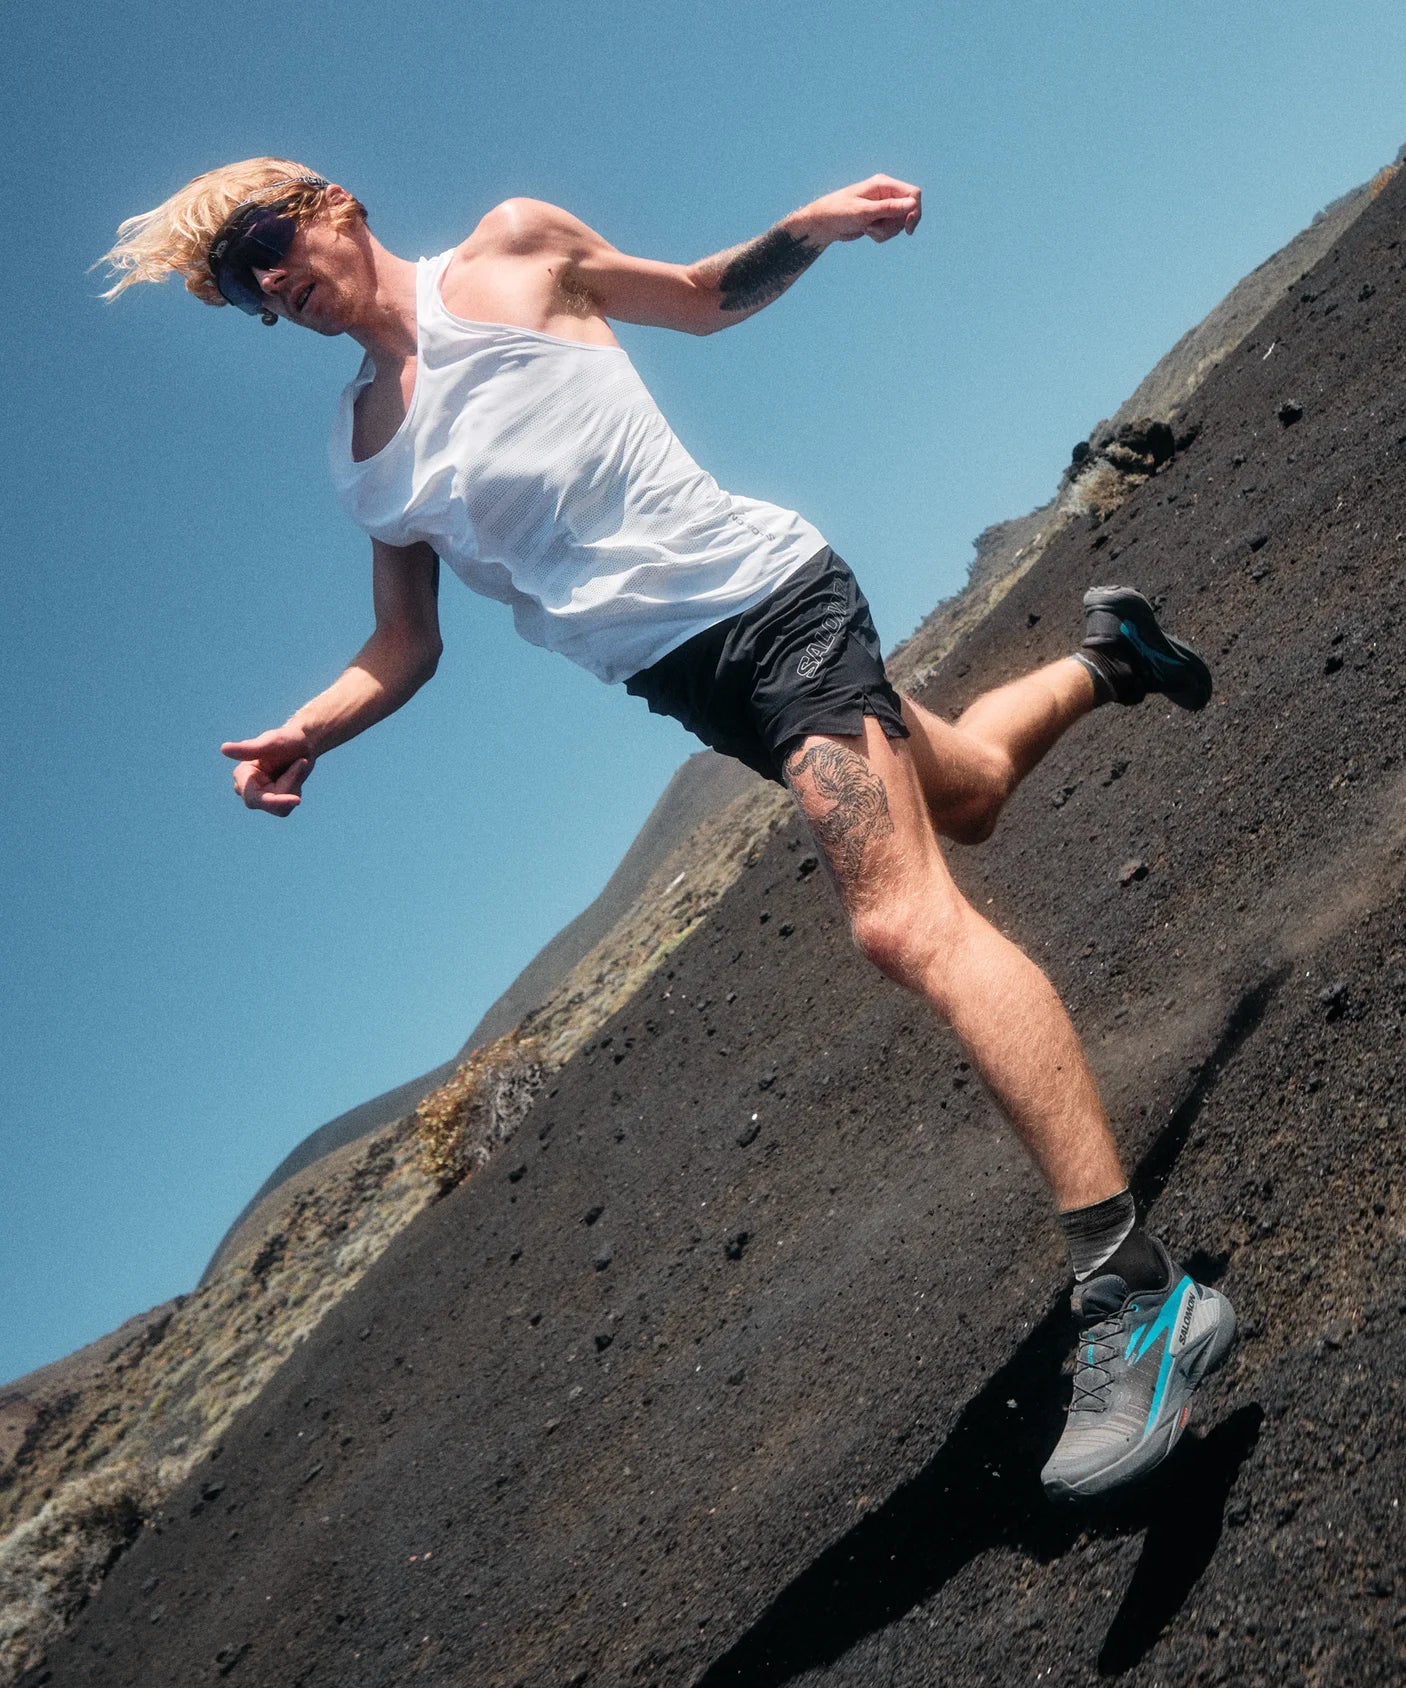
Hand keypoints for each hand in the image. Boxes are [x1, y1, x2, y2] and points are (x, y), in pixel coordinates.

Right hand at [220, 726, 315, 816]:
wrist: (303, 742)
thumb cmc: (287, 739)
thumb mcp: (270, 743)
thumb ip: (248, 749)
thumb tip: (224, 749)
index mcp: (242, 774)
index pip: (254, 798)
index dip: (275, 801)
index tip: (297, 800)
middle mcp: (246, 788)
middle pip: (271, 803)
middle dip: (289, 784)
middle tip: (302, 762)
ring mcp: (259, 796)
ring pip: (280, 807)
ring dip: (294, 786)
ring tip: (298, 765)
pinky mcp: (271, 801)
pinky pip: (286, 806)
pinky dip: (295, 790)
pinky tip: (295, 775)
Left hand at [796, 174, 921, 244]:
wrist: (824, 223)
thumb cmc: (839, 212)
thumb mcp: (864, 211)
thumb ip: (889, 208)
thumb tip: (912, 204)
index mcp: (884, 184)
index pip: (913, 194)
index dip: (915, 211)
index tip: (908, 228)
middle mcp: (886, 193)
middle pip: (908, 212)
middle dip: (895, 225)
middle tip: (876, 229)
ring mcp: (884, 206)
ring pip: (899, 224)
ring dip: (885, 232)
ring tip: (867, 229)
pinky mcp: (880, 219)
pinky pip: (890, 231)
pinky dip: (881, 236)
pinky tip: (866, 231)